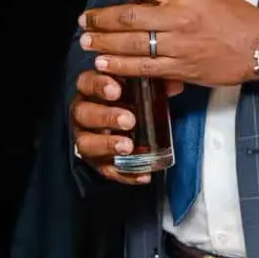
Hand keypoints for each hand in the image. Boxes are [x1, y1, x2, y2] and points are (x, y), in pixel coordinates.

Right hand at [70, 69, 181, 186]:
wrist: (126, 124)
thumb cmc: (129, 100)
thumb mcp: (141, 88)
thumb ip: (155, 83)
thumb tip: (175, 85)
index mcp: (90, 90)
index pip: (86, 83)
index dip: (98, 85)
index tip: (116, 90)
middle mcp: (83, 114)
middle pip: (83, 114)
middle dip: (106, 117)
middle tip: (129, 120)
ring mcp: (86, 139)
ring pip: (86, 144)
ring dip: (108, 145)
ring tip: (128, 147)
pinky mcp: (97, 161)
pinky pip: (107, 170)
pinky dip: (124, 174)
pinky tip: (142, 174)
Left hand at [78, 0, 258, 88]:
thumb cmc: (237, 18)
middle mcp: (179, 17)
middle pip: (129, 16)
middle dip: (101, 19)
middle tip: (85, 21)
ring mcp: (179, 45)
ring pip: (131, 44)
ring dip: (104, 44)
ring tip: (86, 43)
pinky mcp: (182, 68)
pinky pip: (144, 68)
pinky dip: (121, 66)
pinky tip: (104, 65)